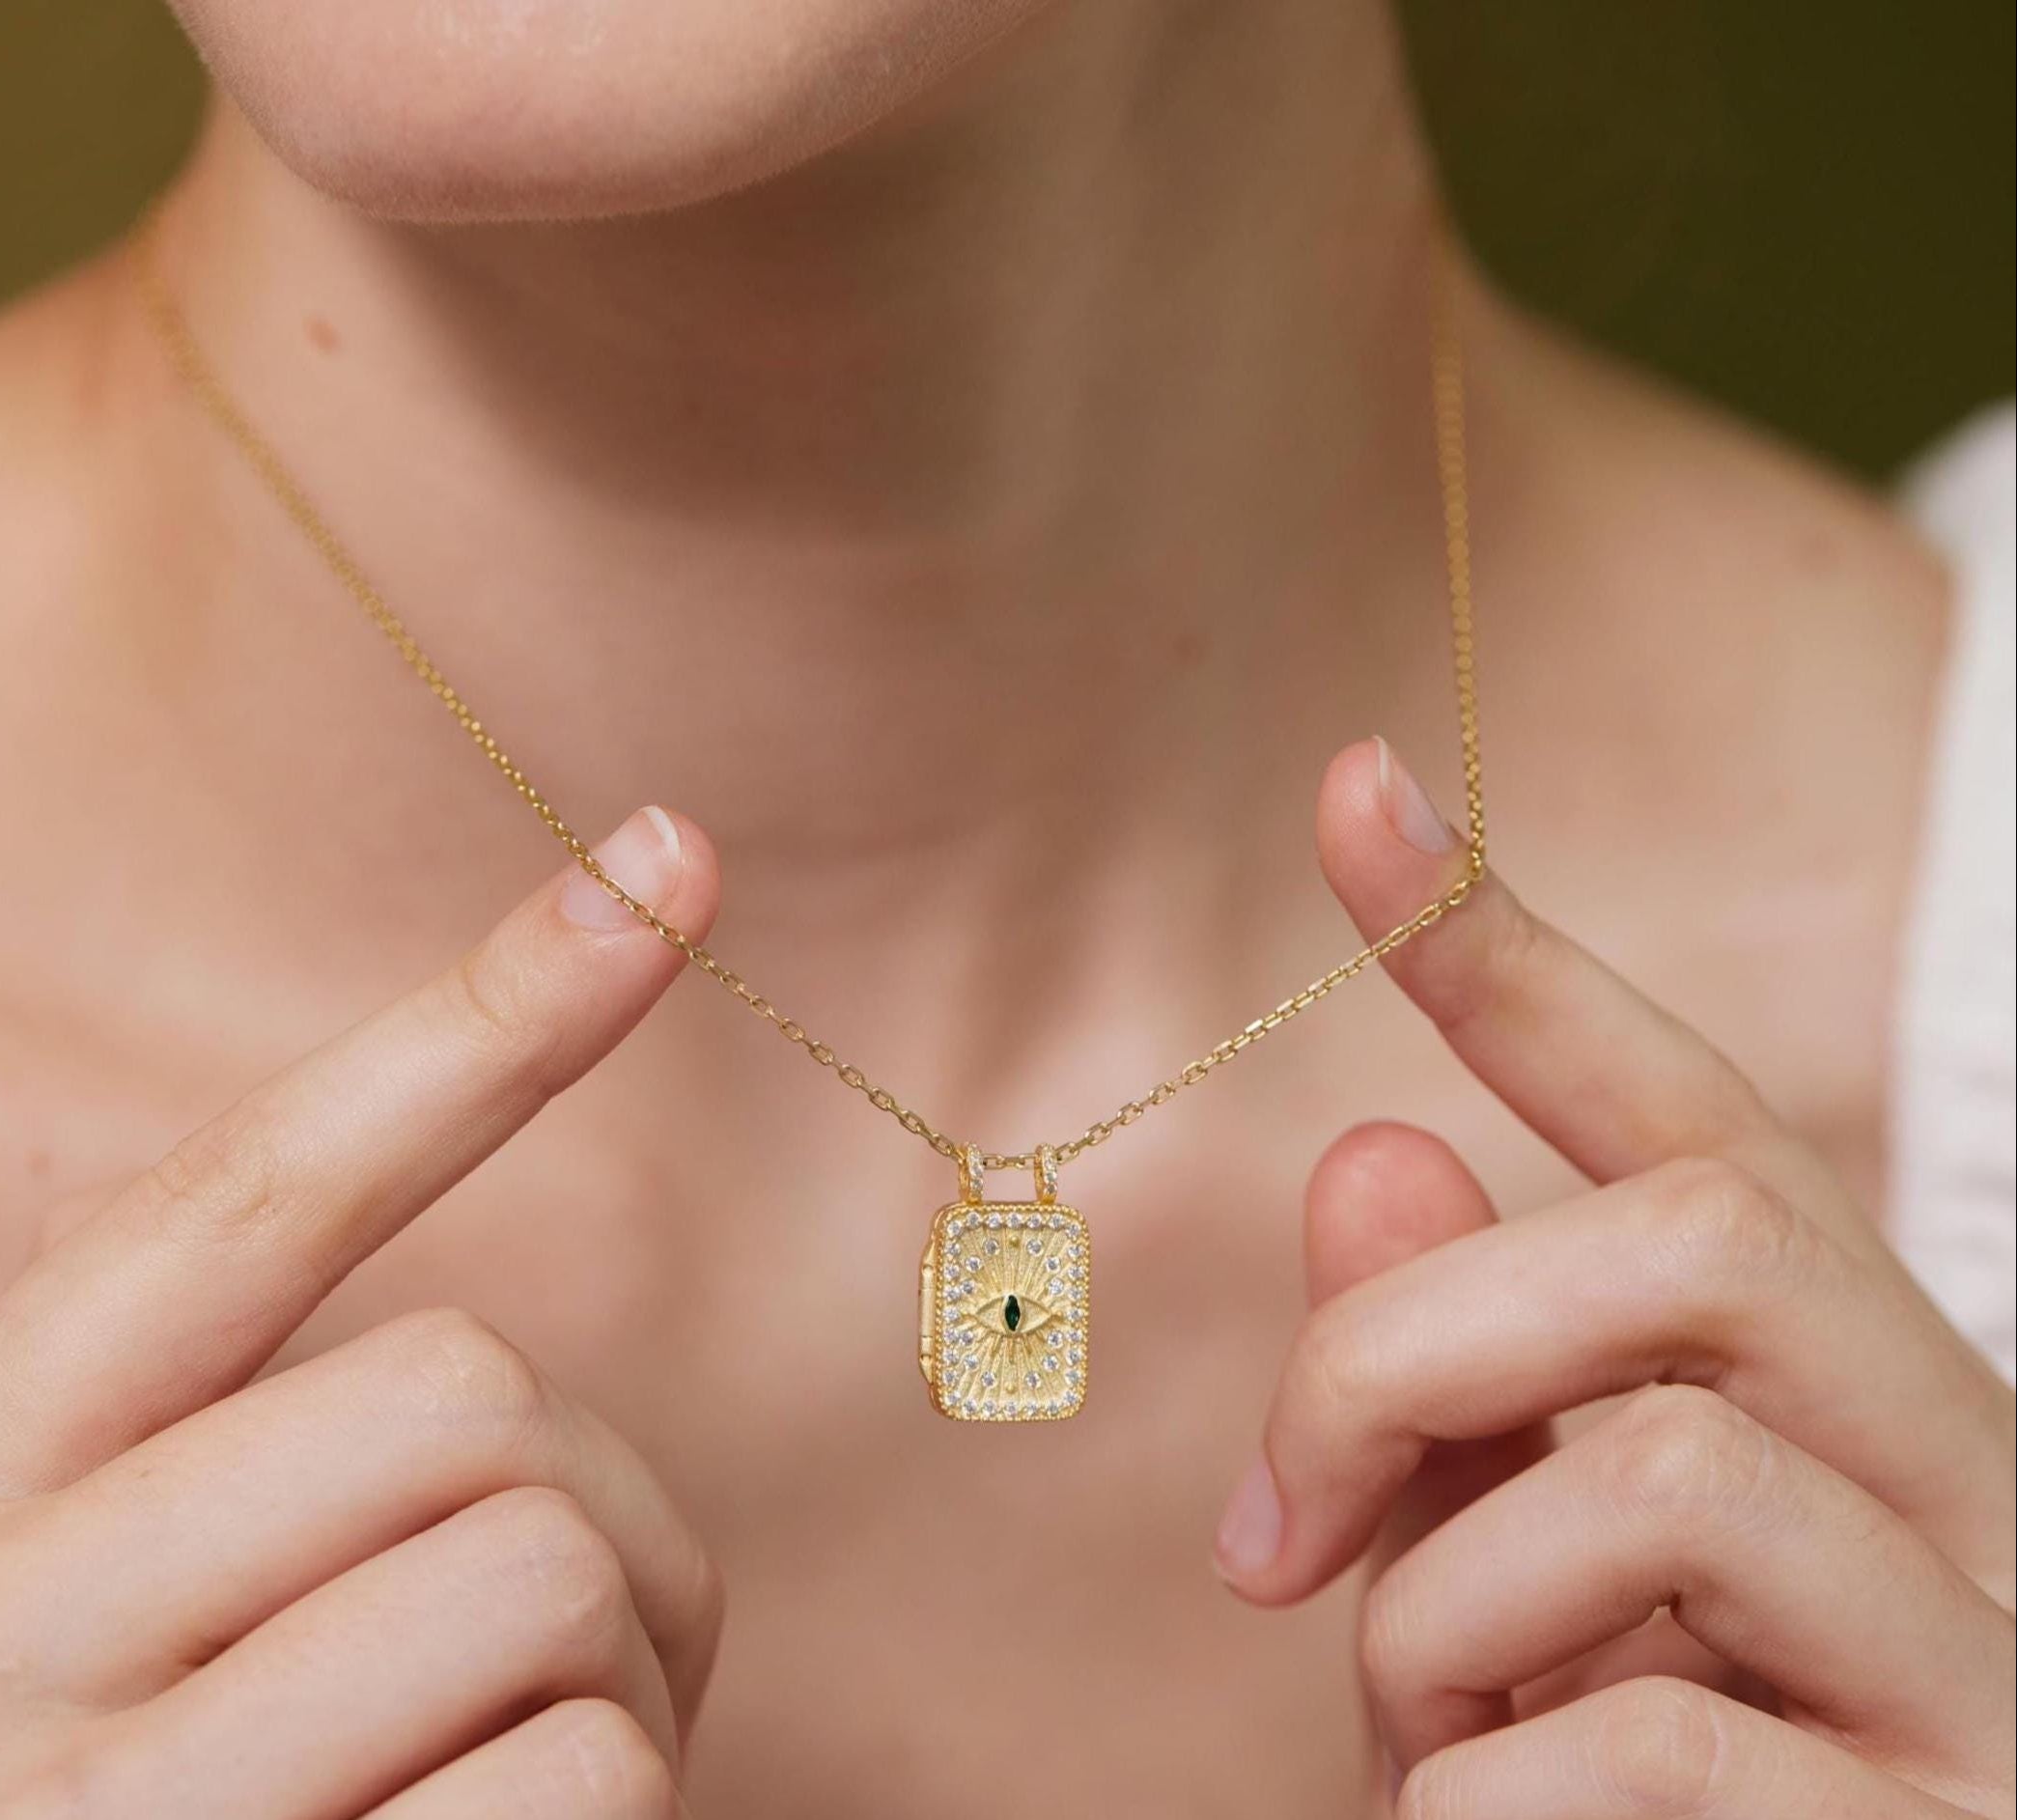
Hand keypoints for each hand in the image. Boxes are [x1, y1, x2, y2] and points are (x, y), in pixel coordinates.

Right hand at [0, 808, 726, 1818]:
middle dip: (600, 1514)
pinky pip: (587, 1784)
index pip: (239, 1206)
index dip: (475, 1025)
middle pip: (467, 1398)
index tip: (667, 865)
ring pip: (549, 1576)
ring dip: (622, 1684)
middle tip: (571, 1649)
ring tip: (509, 1780)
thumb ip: (231, 1461)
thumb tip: (511, 1373)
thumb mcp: (97, 1627)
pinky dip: (617, 1816)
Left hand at [1217, 741, 2016, 1818]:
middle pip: (1703, 1241)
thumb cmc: (1624, 1811)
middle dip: (1404, 1352)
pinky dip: (1477, 1796)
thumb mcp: (1510, 1589)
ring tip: (1419, 1740)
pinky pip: (1653, 1740)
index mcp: (1857, 1406)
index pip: (1703, 1121)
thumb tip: (1370, 1150)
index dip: (1516, 956)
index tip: (1355, 789)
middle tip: (1262, 1538)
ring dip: (1438, 1619)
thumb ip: (1458, 1397)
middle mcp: (1981, 1498)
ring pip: (1669, 1479)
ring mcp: (2002, 1678)